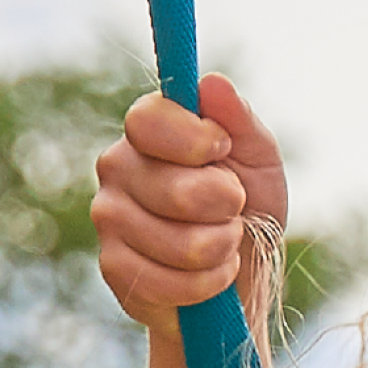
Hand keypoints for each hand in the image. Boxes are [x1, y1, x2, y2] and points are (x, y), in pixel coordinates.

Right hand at [91, 72, 287, 341]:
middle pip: (178, 192)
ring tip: (223, 243)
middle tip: (232, 210)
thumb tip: (213, 83)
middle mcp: (117, 167)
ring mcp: (109, 218)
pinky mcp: (114, 269)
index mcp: (148, 131)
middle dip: (227, 208)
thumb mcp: (258, 160)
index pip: (149, 121)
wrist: (244, 274)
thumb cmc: (249, 208)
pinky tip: (210, 274)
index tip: (222, 150)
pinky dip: (209, 284)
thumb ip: (239, 120)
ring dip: (222, 249)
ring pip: (181, 244)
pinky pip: (172, 283)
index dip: (196, 141)